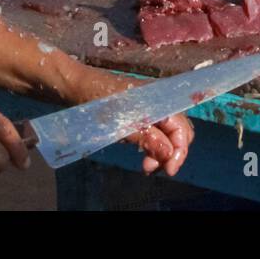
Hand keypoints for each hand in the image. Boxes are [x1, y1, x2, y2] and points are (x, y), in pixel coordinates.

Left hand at [70, 69, 194, 176]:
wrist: (77, 87)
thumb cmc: (98, 100)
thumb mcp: (121, 122)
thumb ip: (146, 137)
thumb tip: (169, 153)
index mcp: (159, 100)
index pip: (181, 127)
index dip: (179, 150)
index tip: (169, 171)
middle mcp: (160, 103)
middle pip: (179, 132)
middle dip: (171, 153)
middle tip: (152, 168)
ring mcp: (151, 109)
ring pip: (167, 135)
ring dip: (161, 153)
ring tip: (145, 166)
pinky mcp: (141, 115)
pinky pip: (155, 133)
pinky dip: (152, 147)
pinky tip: (142, 157)